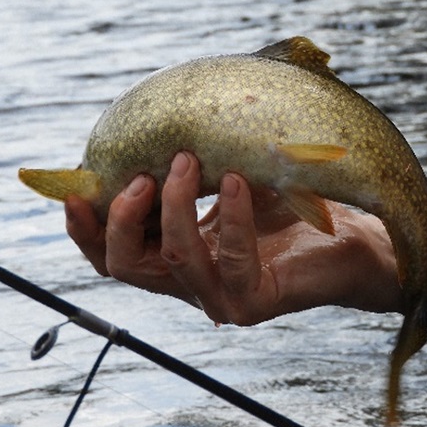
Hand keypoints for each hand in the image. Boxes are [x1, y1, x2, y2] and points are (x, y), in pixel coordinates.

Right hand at [65, 152, 403, 323]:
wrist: (353, 241)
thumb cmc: (294, 209)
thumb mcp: (233, 181)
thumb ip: (197, 166)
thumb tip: (162, 124)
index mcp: (177, 258)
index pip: (113, 255)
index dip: (86, 229)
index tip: (74, 190)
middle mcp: (191, 284)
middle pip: (125, 266)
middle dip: (123, 217)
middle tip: (142, 174)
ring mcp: (220, 299)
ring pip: (174, 259)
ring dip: (174, 206)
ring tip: (187, 162)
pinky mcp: (254, 302)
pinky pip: (229, 257)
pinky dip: (229, 215)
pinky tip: (234, 181)